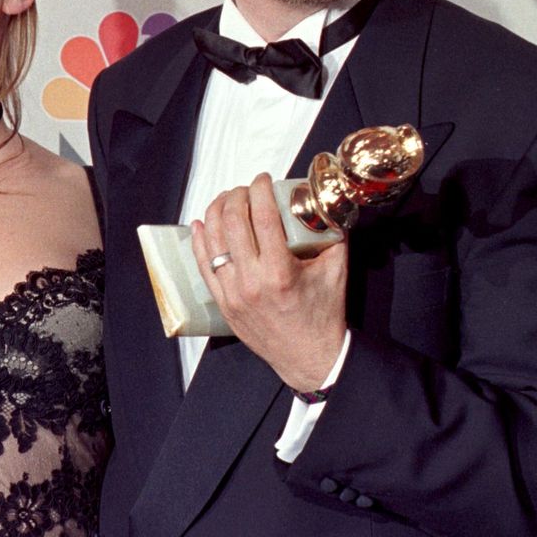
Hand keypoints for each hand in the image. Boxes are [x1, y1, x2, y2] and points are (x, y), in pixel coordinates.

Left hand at [192, 173, 347, 390]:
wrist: (310, 358)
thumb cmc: (324, 314)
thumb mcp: (337, 271)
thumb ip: (335, 233)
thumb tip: (329, 202)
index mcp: (280, 272)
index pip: (262, 217)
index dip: (260, 190)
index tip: (264, 179)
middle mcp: (251, 282)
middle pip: (233, 224)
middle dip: (237, 196)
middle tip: (247, 188)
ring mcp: (233, 295)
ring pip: (213, 242)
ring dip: (216, 213)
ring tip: (227, 199)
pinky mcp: (224, 304)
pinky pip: (204, 266)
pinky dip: (200, 242)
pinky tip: (202, 224)